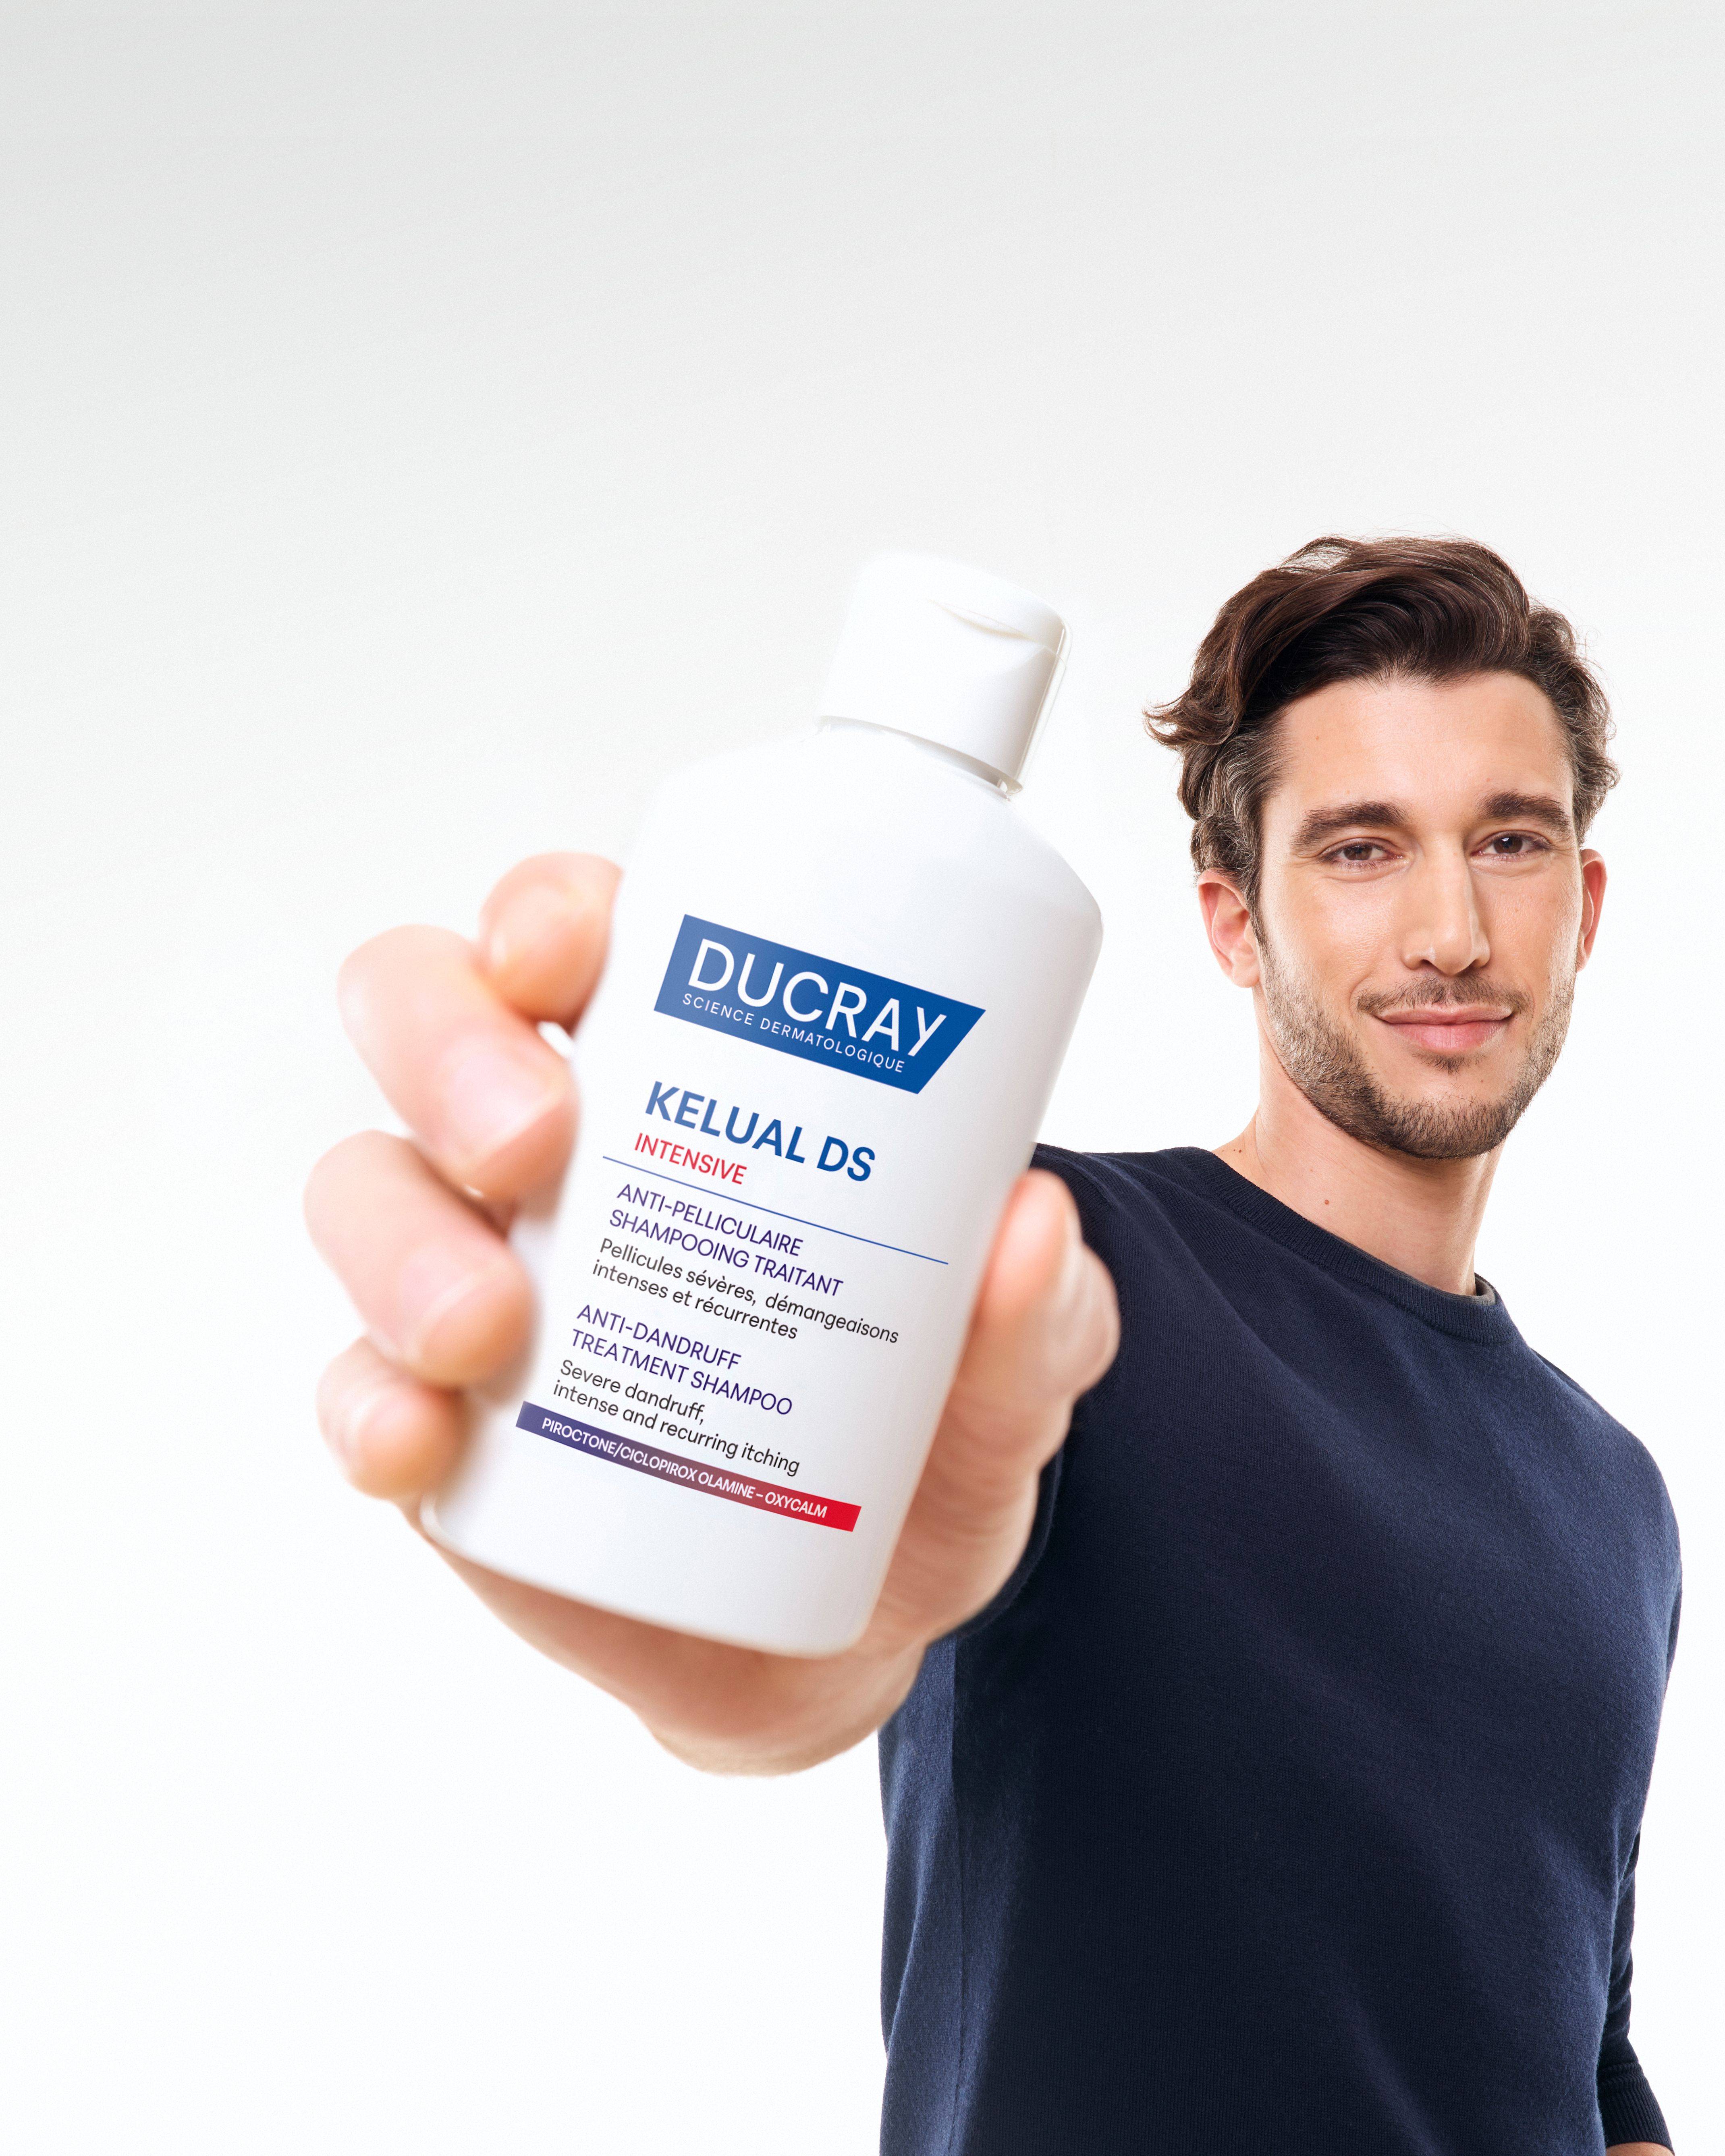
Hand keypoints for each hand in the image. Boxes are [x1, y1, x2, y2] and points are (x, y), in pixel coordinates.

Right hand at [305, 853, 1119, 1772]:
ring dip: (405, 1242)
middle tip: (535, 1142)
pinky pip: (355, 1386)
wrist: (853, 1624)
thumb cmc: (917, 1443)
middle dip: (449, 1051)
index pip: (582, 936)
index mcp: (681, 1074)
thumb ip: (1040, 1313)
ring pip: (367, 1191)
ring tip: (492, 1330)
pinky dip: (367, 1407)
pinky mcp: (443, 1425)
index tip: (577, 949)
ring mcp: (479, 1280)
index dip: (551, 911)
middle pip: (427, 1021)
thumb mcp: (1014, 1374)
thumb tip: (1034, 1227)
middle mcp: (554, 1153)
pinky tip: (422, 1443)